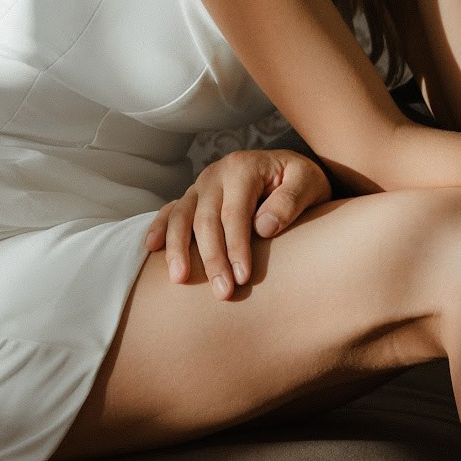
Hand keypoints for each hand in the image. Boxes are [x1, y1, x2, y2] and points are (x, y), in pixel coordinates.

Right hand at [143, 149, 330, 297]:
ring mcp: (201, 185)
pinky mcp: (193, 196)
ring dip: (178, 249)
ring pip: (181, 216)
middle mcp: (216, 174)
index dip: (236, 247)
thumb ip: (290, 202)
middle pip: (205, 219)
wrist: (290, 170)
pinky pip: (171, 210)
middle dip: (212, 258)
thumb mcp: (309, 184)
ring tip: (180, 279)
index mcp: (243, 168)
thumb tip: (263, 228)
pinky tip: (152, 248)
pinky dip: (160, 228)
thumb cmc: (301, 181)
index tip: (242, 278)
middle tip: (222, 292)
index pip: (235, 214)